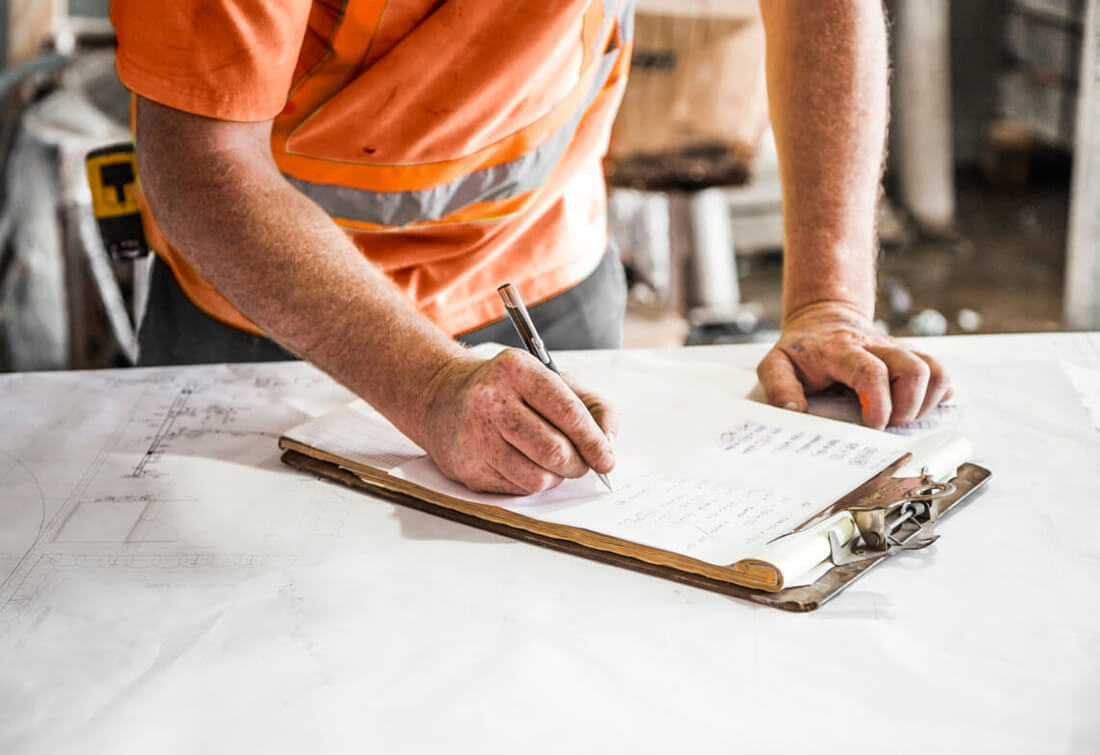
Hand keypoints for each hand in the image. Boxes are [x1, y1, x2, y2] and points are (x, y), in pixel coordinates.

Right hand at [417, 349, 618, 493]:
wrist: (444, 397)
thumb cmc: (510, 391)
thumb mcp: (553, 380)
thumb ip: (593, 406)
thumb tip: (609, 443)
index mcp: (518, 370)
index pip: (568, 413)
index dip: (595, 442)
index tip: (607, 459)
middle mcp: (491, 400)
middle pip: (554, 451)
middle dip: (578, 465)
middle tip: (582, 464)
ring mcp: (475, 435)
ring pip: (537, 478)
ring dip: (555, 477)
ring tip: (551, 462)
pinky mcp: (467, 467)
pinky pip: (516, 489)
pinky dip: (530, 482)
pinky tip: (522, 463)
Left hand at [756, 302, 951, 428]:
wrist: (824, 318)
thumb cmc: (802, 349)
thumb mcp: (776, 363)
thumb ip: (779, 387)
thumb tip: (794, 412)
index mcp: (841, 350)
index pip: (871, 372)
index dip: (878, 404)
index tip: (872, 426)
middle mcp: (877, 346)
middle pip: (914, 370)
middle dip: (907, 408)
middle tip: (886, 425)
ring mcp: (899, 350)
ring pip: (936, 371)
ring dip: (924, 404)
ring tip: (900, 418)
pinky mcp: (913, 357)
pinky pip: (942, 375)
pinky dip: (937, 396)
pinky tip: (914, 408)